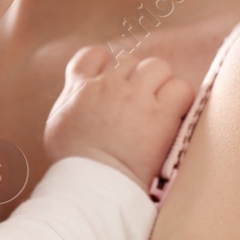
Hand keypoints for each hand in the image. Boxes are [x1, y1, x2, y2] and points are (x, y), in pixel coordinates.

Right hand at [43, 46, 194, 187]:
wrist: (92, 185)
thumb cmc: (72, 165)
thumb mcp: (59, 124)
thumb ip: (72, 100)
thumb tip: (81, 91)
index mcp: (80, 87)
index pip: (93, 55)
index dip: (106, 66)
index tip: (112, 84)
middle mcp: (108, 85)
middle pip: (130, 61)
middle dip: (135, 79)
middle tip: (138, 106)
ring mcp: (135, 97)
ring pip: (157, 67)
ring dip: (160, 84)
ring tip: (158, 108)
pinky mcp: (161, 115)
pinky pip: (180, 88)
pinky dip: (180, 99)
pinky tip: (174, 116)